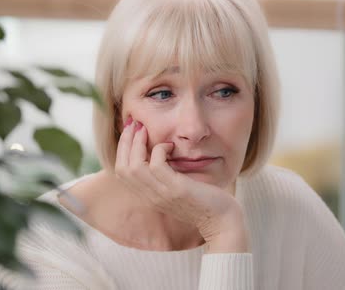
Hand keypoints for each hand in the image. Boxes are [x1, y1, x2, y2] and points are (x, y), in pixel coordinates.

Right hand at [114, 117, 248, 252]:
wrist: (223, 222)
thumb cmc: (206, 202)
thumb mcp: (180, 188)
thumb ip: (168, 175)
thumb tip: (163, 152)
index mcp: (150, 195)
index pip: (121, 173)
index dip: (122, 149)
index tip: (131, 130)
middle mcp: (152, 196)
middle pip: (122, 169)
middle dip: (125, 142)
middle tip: (134, 123)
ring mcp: (163, 194)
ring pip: (133, 167)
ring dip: (137, 143)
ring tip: (146, 129)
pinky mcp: (177, 190)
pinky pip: (156, 166)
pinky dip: (159, 150)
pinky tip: (171, 145)